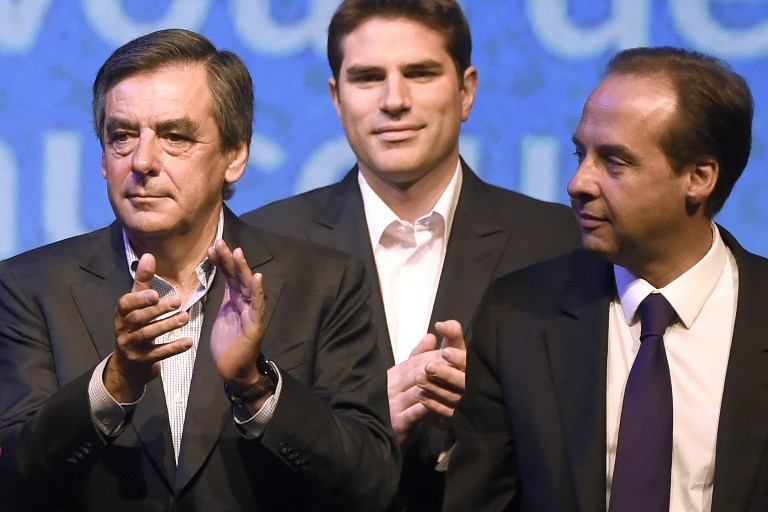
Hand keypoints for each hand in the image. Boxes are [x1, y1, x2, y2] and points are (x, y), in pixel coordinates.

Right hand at [104, 253, 191, 402]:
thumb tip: (148, 255)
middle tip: (177, 301)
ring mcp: (131, 346)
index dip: (139, 299)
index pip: (126, 304)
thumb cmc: (135, 326)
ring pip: (148, 334)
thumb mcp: (136, 305)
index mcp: (122, 313)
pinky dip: (173, 348)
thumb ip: (143, 282)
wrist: (128, 365)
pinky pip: (158, 354)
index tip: (154, 293)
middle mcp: (123, 329)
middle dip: (157, 310)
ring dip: (167, 325)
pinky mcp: (142, 361)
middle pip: (139, 318)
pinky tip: (189, 342)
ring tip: (185, 317)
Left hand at [208, 240, 266, 397]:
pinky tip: (256, 277)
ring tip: (237, 252)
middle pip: (238, 276)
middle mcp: (245, 302)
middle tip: (219, 242)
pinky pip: (258, 305)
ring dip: (242, 269)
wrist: (234, 369)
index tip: (211, 248)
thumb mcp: (221, 316)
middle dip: (229, 260)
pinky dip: (257, 291)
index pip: (228, 276)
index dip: (221, 262)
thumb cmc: (227, 344)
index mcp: (235, 300)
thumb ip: (222, 298)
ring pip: (248, 286)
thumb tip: (217, 280)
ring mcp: (252, 312)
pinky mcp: (256, 324)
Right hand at [386, 320, 466, 443]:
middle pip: (419, 373)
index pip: (418, 360)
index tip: (454, 354)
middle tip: (460, 367)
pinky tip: (443, 404)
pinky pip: (416, 412)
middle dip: (440, 369)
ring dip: (437, 387)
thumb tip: (431, 336)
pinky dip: (430, 407)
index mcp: (394, 373)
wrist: (378, 434)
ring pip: (418, 391)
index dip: (437, 356)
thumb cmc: (397, 403)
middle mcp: (392, 385)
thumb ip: (417, 356)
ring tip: (455, 384)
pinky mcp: (398, 422)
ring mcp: (393, 403)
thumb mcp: (405, 377)